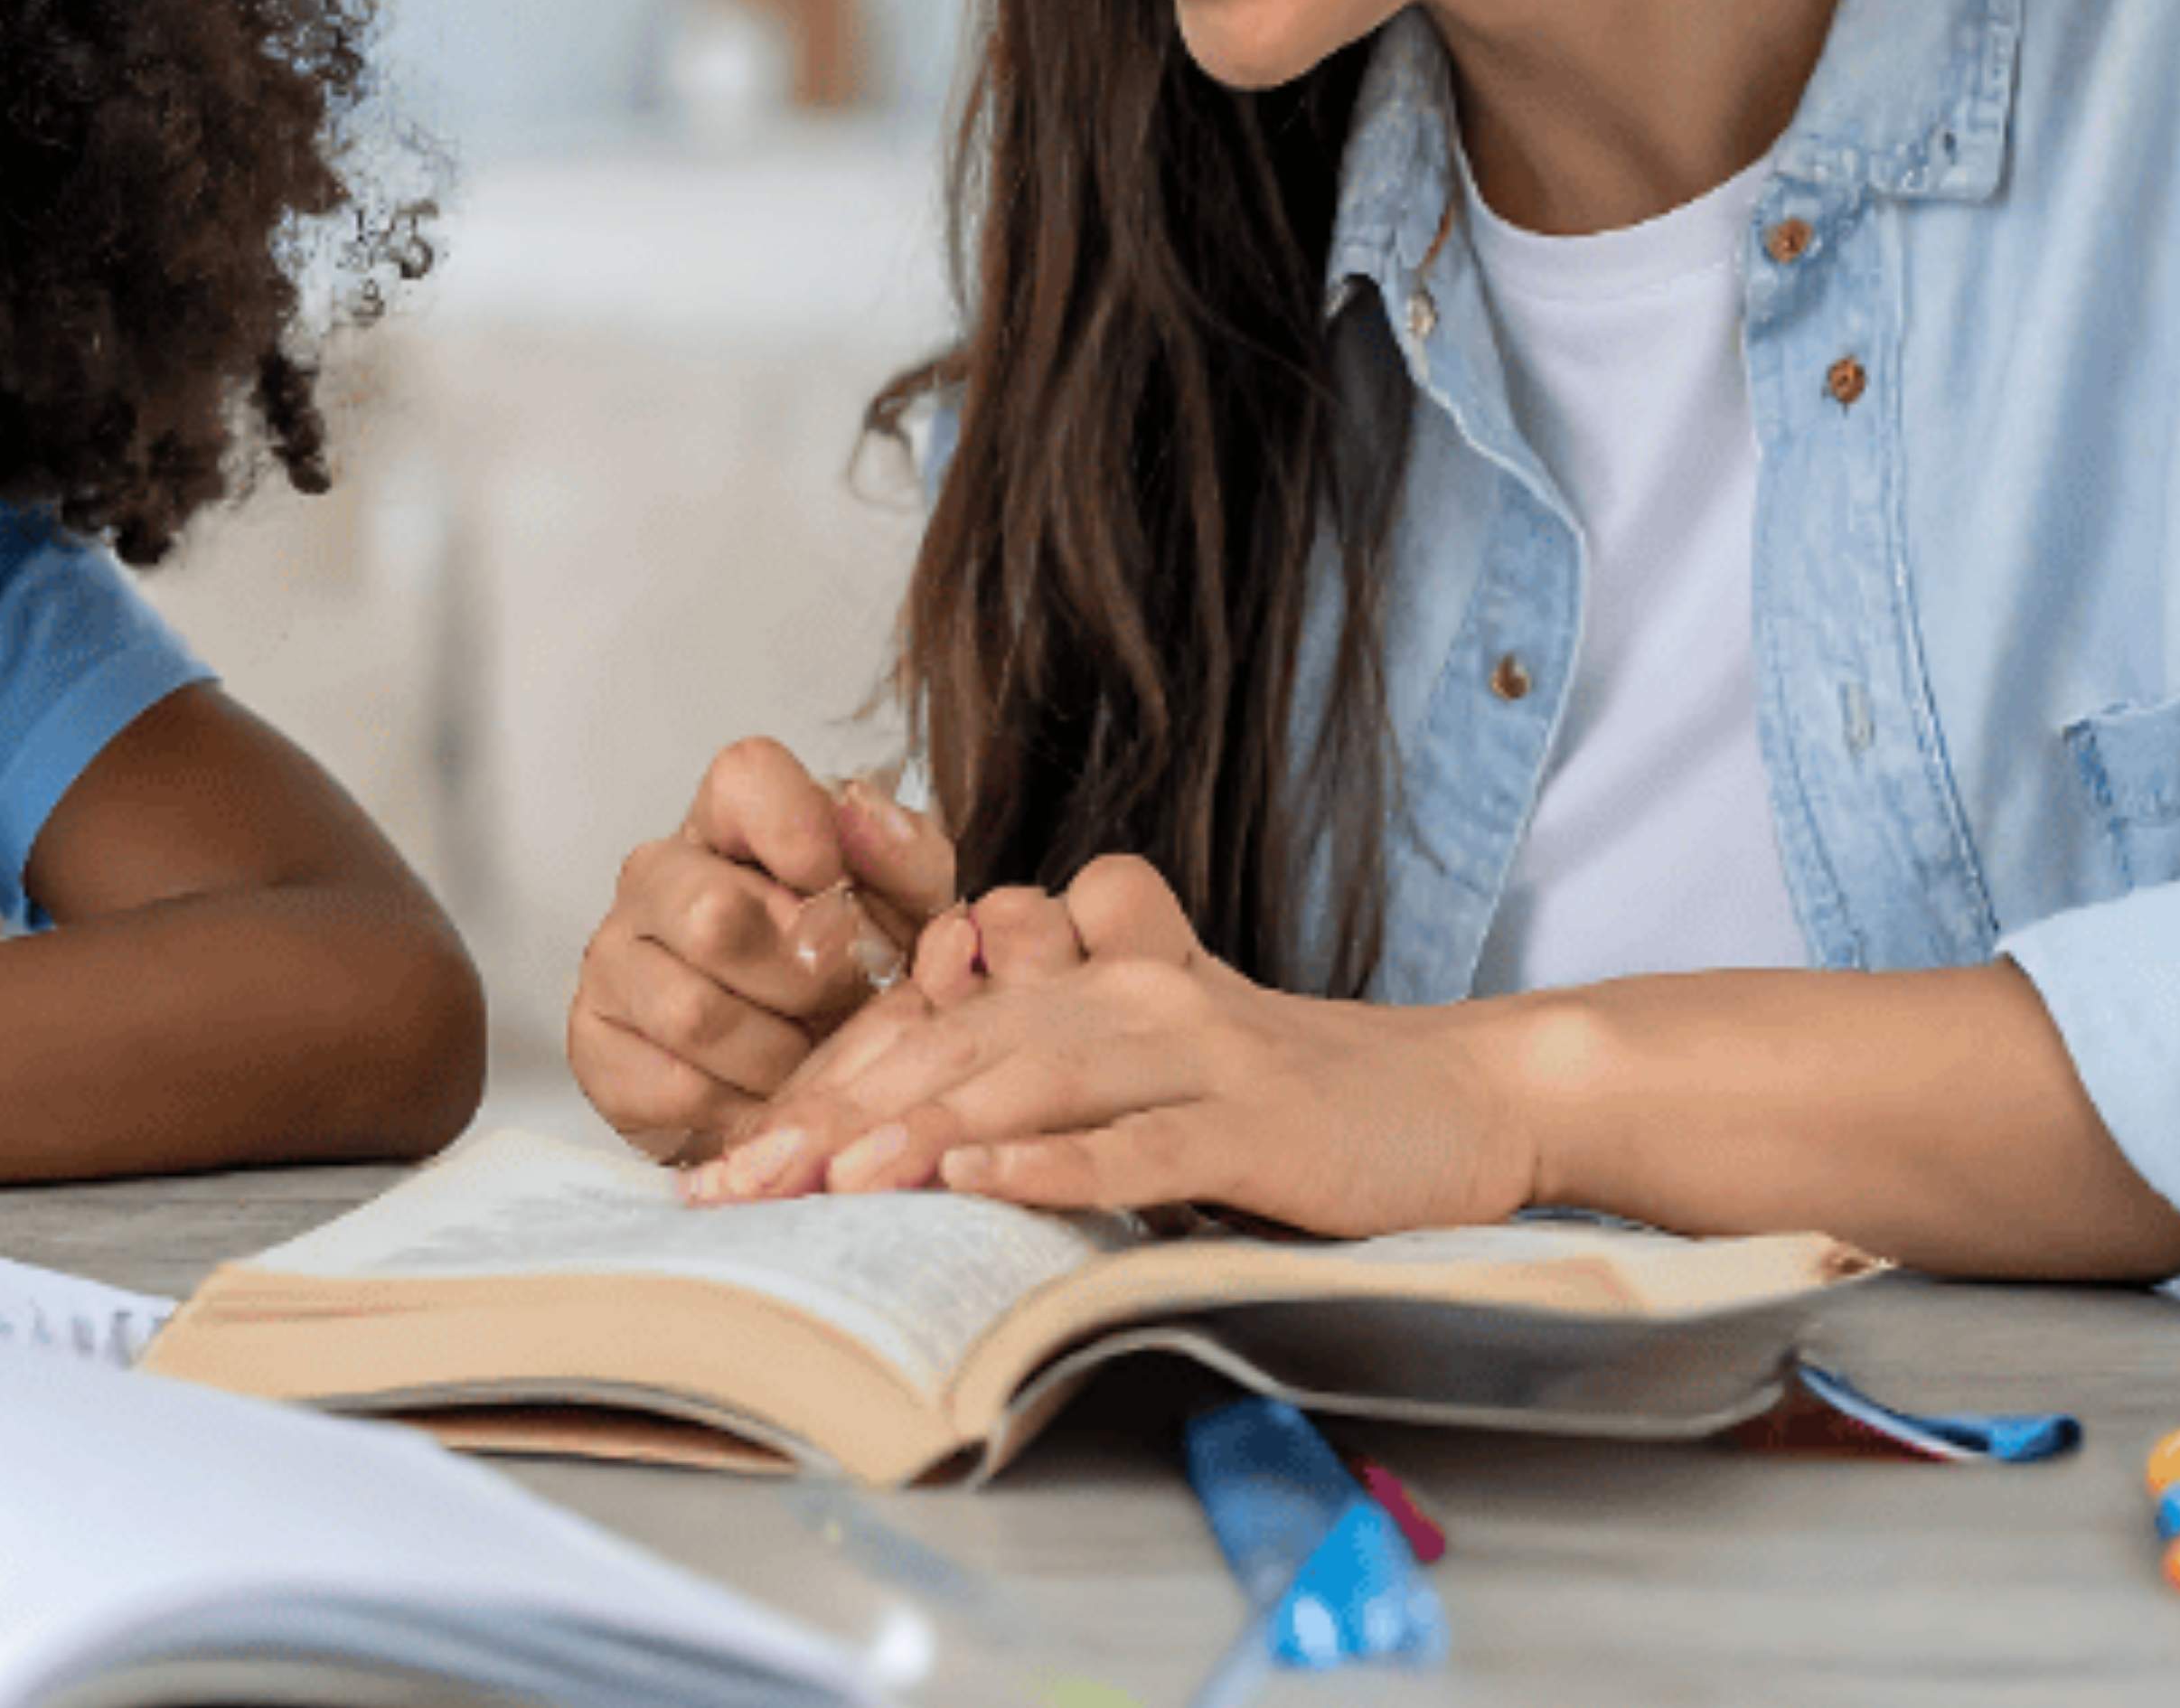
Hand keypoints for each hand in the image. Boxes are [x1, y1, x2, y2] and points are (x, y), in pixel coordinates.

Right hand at [568, 739, 958, 1165]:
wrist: (804, 1070)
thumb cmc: (852, 969)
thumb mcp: (908, 909)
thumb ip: (905, 855)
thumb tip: (859, 816)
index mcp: (731, 818)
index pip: (745, 778)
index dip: (801, 833)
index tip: (838, 888)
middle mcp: (656, 873)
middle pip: (714, 912)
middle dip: (805, 978)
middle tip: (841, 999)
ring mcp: (614, 956)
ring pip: (695, 1014)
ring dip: (779, 1055)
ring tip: (809, 1056)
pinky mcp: (595, 1042)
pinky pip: (671, 1085)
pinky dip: (740, 1106)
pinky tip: (764, 1092)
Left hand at [684, 856, 1542, 1241]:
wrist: (1455, 1096)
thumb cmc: (1287, 1107)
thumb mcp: (1147, 1087)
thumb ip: (1043, 1099)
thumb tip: (911, 1159)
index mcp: (1080, 991)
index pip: (920, 1040)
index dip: (817, 1100)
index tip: (724, 1168)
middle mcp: (1118, 1000)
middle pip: (945, 1052)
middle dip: (827, 1123)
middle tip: (732, 1188)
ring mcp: (1188, 1050)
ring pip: (1026, 1082)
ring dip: (916, 1131)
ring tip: (823, 1180)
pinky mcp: (1252, 1117)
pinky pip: (1139, 1137)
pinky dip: (1054, 1160)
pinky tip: (979, 1179)